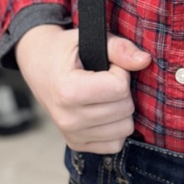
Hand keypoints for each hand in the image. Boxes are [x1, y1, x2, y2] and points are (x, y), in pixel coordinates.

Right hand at [16, 25, 150, 151]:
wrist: (38, 65)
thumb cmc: (64, 50)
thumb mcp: (89, 38)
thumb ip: (119, 48)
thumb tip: (145, 60)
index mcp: (68, 91)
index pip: (119, 88)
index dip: (120, 71)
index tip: (107, 65)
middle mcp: (68, 119)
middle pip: (125, 109)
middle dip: (122, 89)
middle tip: (105, 77)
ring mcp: (71, 135)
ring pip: (124, 129)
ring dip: (121, 108)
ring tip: (103, 93)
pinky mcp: (76, 145)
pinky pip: (115, 144)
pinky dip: (115, 126)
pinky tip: (103, 109)